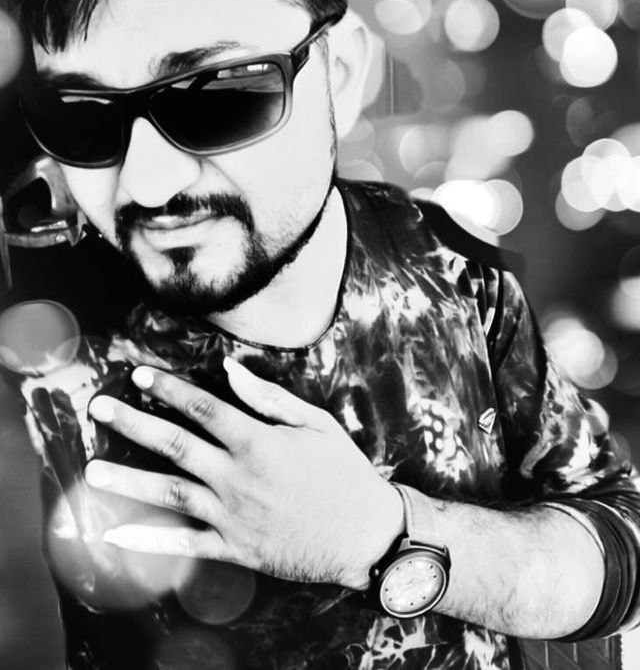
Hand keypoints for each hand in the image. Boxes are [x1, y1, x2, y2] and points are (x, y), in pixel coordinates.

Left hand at [85, 358, 403, 589]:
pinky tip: (116, 533)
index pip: (203, 408)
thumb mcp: (315, 423)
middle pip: (175, 445)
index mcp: (257, 442)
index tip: (139, 375)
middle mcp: (236, 477)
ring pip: (168, 494)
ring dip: (127, 480)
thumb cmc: (343, 472)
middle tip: (99, 407)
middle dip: (133, 423)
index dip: (169, 389)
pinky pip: (183, 545)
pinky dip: (149, 541)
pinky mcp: (232, 547)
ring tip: (91, 470)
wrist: (363, 536)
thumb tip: (230, 369)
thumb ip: (269, 397)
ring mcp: (231, 515)